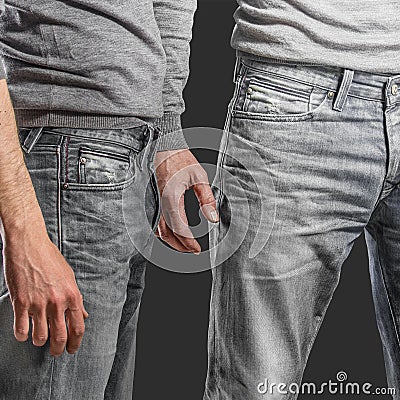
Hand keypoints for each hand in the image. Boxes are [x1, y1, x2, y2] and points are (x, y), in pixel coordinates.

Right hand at [2, 224, 87, 356]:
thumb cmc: (50, 258)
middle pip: (60, 336)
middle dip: (59, 349)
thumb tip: (83, 314)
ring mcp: (38, 303)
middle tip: (56, 352)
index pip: (78, 326)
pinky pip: (21, 329)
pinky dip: (22, 336)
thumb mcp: (69, 277)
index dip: (76, 342)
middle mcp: (57, 301)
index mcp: (72, 295)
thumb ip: (76, 298)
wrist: (29, 245)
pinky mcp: (21, 302)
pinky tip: (23, 333)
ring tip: (39, 339)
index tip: (72, 349)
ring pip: (40, 336)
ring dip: (39, 342)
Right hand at [154, 149, 218, 253]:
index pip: (179, 228)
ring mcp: (153, 202)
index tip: (197, 249)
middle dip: (179, 246)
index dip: (188, 242)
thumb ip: (207, 199)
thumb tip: (213, 218)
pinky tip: (171, 234)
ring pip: (158, 229)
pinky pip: (154, 221)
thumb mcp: (199, 177)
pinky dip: (163, 232)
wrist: (164, 148)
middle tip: (192, 251)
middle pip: (166, 233)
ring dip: (170, 241)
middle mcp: (159, 202)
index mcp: (171, 197)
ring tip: (184, 245)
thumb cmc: (181, 159)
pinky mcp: (152, 200)